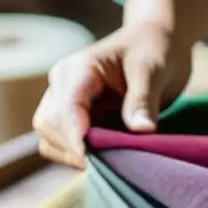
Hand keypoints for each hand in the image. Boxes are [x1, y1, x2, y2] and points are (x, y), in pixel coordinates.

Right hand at [32, 21, 191, 167]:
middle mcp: (63, 85)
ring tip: (113, 161)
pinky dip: (81, 156)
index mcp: (78, 69)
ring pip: (51, 139)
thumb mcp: (152, 70)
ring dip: (76, 155)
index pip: (65, 109)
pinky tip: (109, 158)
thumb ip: (143, 100)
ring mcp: (65, 102)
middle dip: (76, 148)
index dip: (75, 137)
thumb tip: (141, 130)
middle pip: (49, 126)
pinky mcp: (76, 117)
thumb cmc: (154, 49)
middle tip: (113, 163)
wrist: (157, 43)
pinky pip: (66, 144)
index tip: (92, 159)